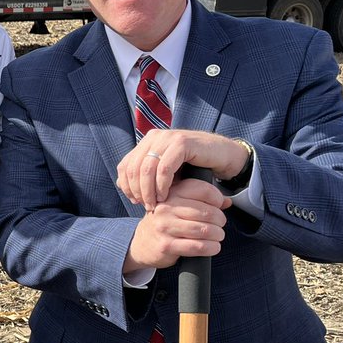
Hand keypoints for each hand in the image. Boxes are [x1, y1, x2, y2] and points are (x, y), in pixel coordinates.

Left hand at [118, 129, 250, 209]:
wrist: (222, 155)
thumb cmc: (193, 166)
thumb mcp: (165, 172)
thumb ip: (145, 176)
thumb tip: (121, 186)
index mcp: (147, 142)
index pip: (125, 165)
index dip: (126, 186)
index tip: (135, 201)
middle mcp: (154, 137)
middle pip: (134, 168)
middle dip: (137, 191)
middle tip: (146, 205)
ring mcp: (168, 138)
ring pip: (147, 168)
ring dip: (148, 190)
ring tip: (155, 203)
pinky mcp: (182, 143)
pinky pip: (164, 168)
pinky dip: (162, 185)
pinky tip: (165, 195)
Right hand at [124, 177, 229, 273]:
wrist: (142, 243)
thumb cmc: (165, 222)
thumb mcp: (179, 205)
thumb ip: (202, 200)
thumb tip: (227, 201)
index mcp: (171, 193)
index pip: (202, 190)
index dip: (217, 198)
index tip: (219, 206)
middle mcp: (166, 208)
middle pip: (207, 212)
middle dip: (220, 220)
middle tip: (220, 224)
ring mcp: (165, 227)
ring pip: (204, 230)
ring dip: (217, 235)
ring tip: (217, 235)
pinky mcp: (167, 245)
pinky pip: (197, 247)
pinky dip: (211, 248)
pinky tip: (213, 247)